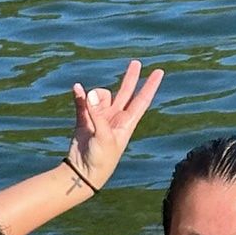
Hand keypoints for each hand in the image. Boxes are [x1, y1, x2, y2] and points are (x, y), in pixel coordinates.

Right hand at [64, 61, 162, 194]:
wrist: (83, 172)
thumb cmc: (101, 159)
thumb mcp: (103, 137)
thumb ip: (98, 114)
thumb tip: (90, 93)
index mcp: (127, 123)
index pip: (141, 100)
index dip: (150, 86)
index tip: (159, 72)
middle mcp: (115, 118)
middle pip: (125, 92)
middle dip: (130, 77)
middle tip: (136, 62)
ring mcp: (100, 117)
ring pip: (99, 96)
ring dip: (93, 96)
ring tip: (88, 106)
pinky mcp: (84, 119)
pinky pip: (82, 102)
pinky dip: (80, 95)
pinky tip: (77, 88)